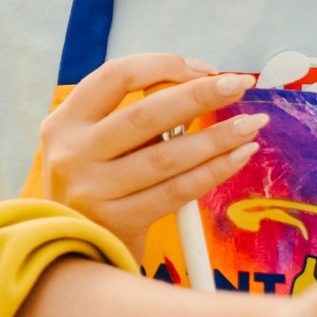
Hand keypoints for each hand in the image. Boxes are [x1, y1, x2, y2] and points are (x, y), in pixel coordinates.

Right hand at [35, 53, 266, 256]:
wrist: (74, 251)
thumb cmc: (97, 188)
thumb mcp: (92, 146)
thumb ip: (131, 119)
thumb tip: (201, 84)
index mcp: (64, 122)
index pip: (115, 76)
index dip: (164, 66)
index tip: (206, 70)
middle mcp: (72, 152)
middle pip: (145, 113)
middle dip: (200, 95)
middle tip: (240, 85)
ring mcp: (91, 189)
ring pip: (166, 155)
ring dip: (217, 137)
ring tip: (251, 125)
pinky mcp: (117, 221)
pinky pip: (176, 191)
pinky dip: (213, 171)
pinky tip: (239, 156)